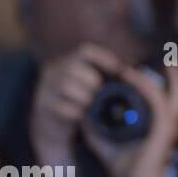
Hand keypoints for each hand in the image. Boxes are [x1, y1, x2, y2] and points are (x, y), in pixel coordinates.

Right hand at [28, 44, 125, 163]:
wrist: (54, 125)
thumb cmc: (80, 101)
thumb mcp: (91, 84)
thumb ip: (108, 75)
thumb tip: (135, 70)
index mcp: (68, 62)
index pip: (85, 51)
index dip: (104, 58)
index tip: (119, 70)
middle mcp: (53, 71)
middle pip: (74, 67)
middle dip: (92, 80)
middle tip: (99, 91)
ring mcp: (44, 89)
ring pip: (65, 84)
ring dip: (84, 96)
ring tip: (91, 103)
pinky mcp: (42, 108)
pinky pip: (59, 106)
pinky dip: (75, 111)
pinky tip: (81, 115)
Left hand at [79, 62, 177, 176]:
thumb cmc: (127, 169)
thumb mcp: (107, 142)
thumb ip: (96, 127)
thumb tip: (80, 112)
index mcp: (161, 125)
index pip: (166, 98)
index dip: (158, 82)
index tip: (140, 71)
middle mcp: (169, 122)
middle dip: (174, 74)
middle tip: (166, 57)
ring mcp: (169, 124)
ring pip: (163, 91)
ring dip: (146, 76)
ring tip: (129, 67)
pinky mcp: (163, 128)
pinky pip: (155, 99)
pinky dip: (143, 85)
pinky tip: (129, 75)